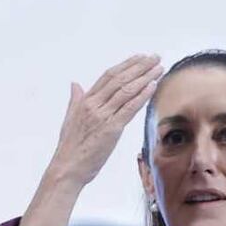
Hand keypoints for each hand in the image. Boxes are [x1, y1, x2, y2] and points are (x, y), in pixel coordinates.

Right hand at [48, 54, 163, 186]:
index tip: (140, 58)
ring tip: (158, 69)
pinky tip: (152, 87)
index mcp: (85, 101)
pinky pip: (129, 108)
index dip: (126, 65)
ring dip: (145, 77)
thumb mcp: (69, 119)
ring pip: (126, 91)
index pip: (108, 76)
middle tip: (155, 57)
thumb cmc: (70, 148)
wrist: (67, 168)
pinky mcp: (111, 129)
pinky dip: (142, 96)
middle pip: (120, 79)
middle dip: (140, 66)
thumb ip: (75, 100)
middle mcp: (93, 105)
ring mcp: (102, 116)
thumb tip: (75, 84)